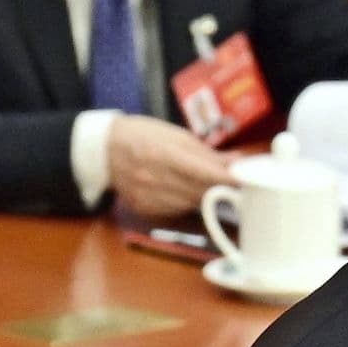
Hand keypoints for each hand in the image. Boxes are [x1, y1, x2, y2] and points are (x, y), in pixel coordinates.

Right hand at [107, 115, 237, 218]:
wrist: (104, 150)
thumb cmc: (143, 136)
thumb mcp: (175, 136)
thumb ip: (208, 153)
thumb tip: (237, 162)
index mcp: (164, 155)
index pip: (203, 172)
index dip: (226, 178)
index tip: (243, 179)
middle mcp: (154, 179)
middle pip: (200, 190)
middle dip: (218, 186)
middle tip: (230, 181)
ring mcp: (147, 196)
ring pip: (190, 203)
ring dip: (203, 195)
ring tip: (201, 182)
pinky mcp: (143, 209)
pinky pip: (175, 210)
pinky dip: (184, 202)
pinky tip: (181, 190)